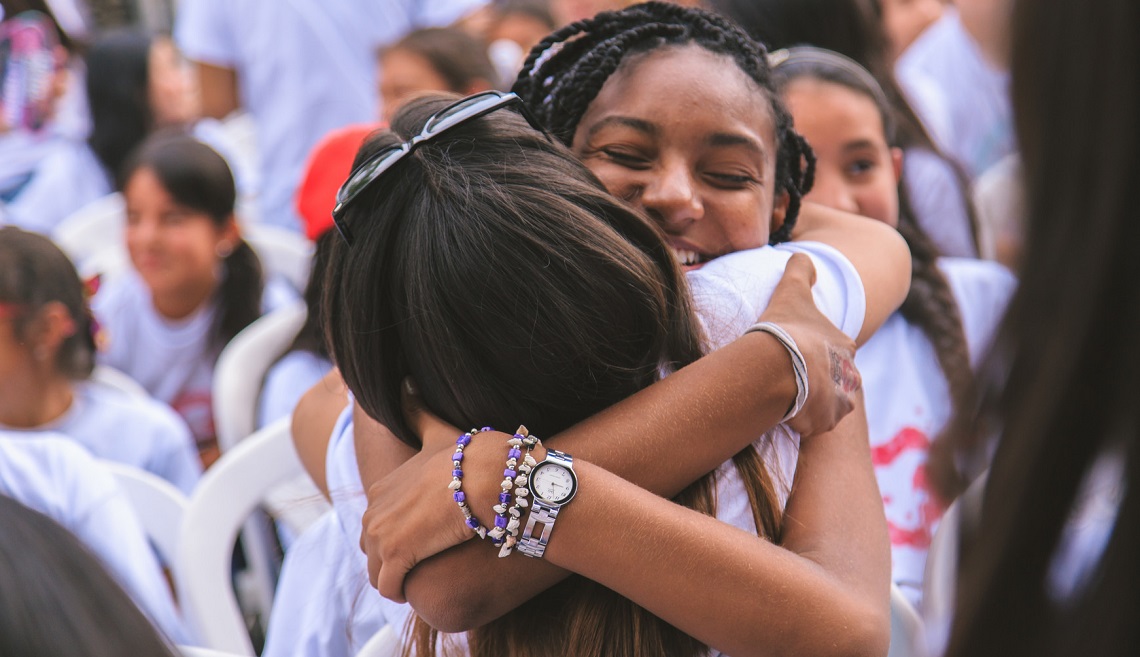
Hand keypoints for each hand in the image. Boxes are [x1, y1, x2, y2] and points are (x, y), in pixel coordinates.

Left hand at [360, 382, 504, 600]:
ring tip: (423, 575)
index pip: (378, 520)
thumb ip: (419, 414)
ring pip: (378, 570)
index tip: (422, 536)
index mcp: (383, 486)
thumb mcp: (438, 431)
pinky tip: (419, 587)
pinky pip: (389, 586)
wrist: (487, 477)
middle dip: (393, 557)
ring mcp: (383, 533)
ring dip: (396, 576)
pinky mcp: (397, 556)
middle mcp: (375, 509)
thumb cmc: (471, 456)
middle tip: (424, 559)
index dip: (399, 532)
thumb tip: (406, 385)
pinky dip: (401, 590)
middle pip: (373, 547)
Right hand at [758, 254, 860, 436]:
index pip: (836, 350)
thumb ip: (800, 270)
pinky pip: (816, 425)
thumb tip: (803, 255)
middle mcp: (850, 375)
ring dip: (814, 403)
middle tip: (792, 378)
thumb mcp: (792, 290)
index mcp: (845, 345)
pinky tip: (786, 413)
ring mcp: (839, 401)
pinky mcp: (825, 423)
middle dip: (820, 380)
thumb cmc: (786, 328)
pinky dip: (804, 422)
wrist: (781, 365)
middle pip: (837, 379)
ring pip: (830, 404)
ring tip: (789, 399)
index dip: (816, 351)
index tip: (797, 354)